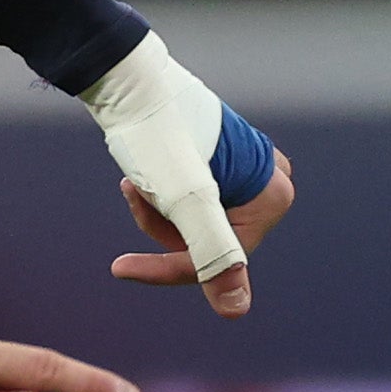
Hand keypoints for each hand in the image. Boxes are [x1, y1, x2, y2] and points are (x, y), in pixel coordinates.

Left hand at [111, 148, 295, 314]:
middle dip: (164, 228)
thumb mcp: (184, 202)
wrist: (127, 81)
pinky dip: (163, 196)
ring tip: (135, 179)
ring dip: (159, 210)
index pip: (219, 259)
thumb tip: (237, 311)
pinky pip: (194, 202)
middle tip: (135, 190)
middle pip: (211, 242)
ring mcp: (247, 174)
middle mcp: (269, 185)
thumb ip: (214, 257)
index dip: (166, 267)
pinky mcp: (223, 164)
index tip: (118, 267)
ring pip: (198, 223)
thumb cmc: (156, 136)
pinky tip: (144, 173)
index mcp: (272, 196)